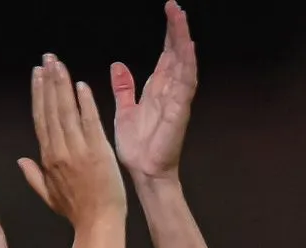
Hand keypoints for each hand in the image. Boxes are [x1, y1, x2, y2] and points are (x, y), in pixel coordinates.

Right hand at [18, 54, 126, 226]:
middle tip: (47, 59)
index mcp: (48, 158)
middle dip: (48, 82)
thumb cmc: (77, 212)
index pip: (41, 119)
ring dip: (62, 85)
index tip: (37, 76)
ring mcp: (78, 150)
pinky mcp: (98, 151)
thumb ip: (34, 177)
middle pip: (51, 110)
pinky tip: (81, 85)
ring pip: (67, 111)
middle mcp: (60, 150)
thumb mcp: (49, 197)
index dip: (38, 95)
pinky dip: (85, 103)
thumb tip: (21, 160)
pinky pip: (90, 122)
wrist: (99, 224)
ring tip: (58, 65)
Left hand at [110, 2, 196, 183]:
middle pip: (177, 54)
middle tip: (174, 6)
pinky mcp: (179, 110)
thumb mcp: (125, 110)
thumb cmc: (137, 147)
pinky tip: (187, 47)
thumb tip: (118, 66)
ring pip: (183, 63)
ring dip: (182, 39)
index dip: (168, 35)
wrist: (143, 172)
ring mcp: (177, 99)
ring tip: (180, 16)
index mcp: (157, 89)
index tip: (169, 12)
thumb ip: (124, 88)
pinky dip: (187, 64)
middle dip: (177, 30)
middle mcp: (170, 91)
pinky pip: (186, 83)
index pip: (166, 56)